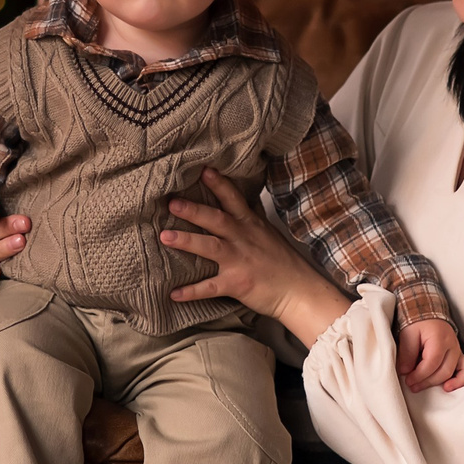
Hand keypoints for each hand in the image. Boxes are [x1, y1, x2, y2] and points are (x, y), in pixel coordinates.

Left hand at [160, 169, 348, 342]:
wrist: (299, 291)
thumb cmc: (282, 262)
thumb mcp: (267, 232)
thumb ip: (250, 215)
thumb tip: (239, 196)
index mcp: (250, 224)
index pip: (233, 199)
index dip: (218, 184)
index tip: (203, 169)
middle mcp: (243, 239)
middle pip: (216, 220)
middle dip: (193, 210)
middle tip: (172, 202)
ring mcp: (239, 261)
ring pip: (210, 247)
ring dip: (187, 241)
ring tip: (164, 236)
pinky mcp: (236, 284)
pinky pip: (210, 287)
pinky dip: (191, 291)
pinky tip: (173, 293)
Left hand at [397, 319, 463, 391]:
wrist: (427, 312)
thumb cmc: (417, 324)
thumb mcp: (407, 335)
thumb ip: (406, 354)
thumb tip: (405, 372)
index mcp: (440, 339)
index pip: (432, 363)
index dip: (419, 375)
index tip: (408, 380)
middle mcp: (453, 345)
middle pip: (444, 371)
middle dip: (426, 382)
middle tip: (411, 385)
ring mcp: (458, 351)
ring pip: (456, 373)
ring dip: (439, 383)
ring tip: (427, 388)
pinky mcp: (459, 356)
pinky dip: (460, 381)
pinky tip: (448, 387)